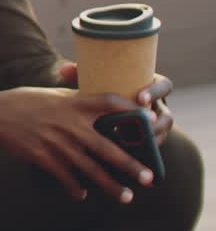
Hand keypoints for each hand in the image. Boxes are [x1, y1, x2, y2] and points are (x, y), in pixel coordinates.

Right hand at [0, 87, 155, 202]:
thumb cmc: (24, 102)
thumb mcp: (52, 95)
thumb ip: (75, 101)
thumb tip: (99, 104)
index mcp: (73, 104)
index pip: (109, 103)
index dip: (132, 110)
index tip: (153, 121)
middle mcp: (69, 123)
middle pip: (107, 146)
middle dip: (130, 164)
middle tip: (148, 178)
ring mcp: (56, 142)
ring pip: (90, 168)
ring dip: (110, 185)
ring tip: (126, 197)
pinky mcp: (42, 156)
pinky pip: (65, 176)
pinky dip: (75, 188)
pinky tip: (82, 195)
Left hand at [60, 63, 174, 143]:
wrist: (97, 111)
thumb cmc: (98, 90)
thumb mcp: (93, 81)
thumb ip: (82, 75)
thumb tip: (64, 69)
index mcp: (150, 87)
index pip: (164, 86)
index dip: (155, 92)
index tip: (139, 99)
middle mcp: (157, 108)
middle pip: (167, 117)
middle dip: (156, 123)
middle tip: (140, 129)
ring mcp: (156, 127)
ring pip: (162, 136)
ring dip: (152, 142)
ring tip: (137, 148)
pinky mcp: (149, 143)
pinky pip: (154, 150)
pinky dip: (145, 154)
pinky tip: (132, 161)